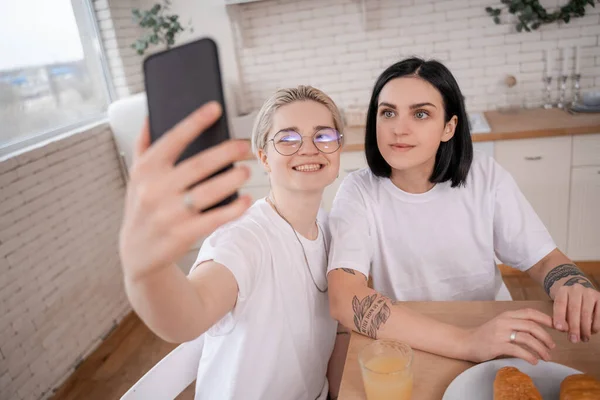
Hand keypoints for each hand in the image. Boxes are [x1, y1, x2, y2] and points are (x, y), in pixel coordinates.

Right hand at [119, 102, 251, 281]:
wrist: (137, 253)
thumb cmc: (142, 207)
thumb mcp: (135, 176)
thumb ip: (143, 145)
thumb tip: (150, 113)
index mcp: (146, 170)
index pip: (172, 139)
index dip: (194, 122)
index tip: (215, 108)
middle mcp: (155, 190)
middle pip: (198, 165)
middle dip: (225, 153)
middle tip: (244, 146)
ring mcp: (169, 214)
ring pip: (208, 192)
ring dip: (232, 179)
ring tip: (246, 170)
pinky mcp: (183, 235)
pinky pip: (213, 219)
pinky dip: (232, 209)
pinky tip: (246, 199)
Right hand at [462, 308, 555, 364]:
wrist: (466, 342)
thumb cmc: (485, 335)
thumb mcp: (501, 324)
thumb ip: (516, 324)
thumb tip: (539, 332)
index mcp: (507, 315)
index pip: (530, 313)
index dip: (547, 319)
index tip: (558, 327)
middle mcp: (505, 321)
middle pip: (532, 326)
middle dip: (546, 337)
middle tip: (552, 347)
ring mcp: (500, 333)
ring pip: (527, 338)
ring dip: (540, 349)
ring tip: (546, 357)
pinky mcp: (497, 345)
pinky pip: (518, 350)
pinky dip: (529, 356)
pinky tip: (534, 361)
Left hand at [552, 278, 599, 342]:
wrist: (581, 294)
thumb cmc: (568, 304)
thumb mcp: (561, 308)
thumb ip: (561, 318)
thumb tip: (565, 329)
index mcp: (563, 291)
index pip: (560, 304)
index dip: (559, 316)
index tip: (559, 329)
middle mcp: (576, 289)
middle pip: (574, 309)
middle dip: (574, 327)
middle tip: (573, 340)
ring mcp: (589, 293)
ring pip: (586, 313)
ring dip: (585, 328)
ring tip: (584, 339)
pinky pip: (599, 314)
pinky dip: (595, 325)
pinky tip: (592, 332)